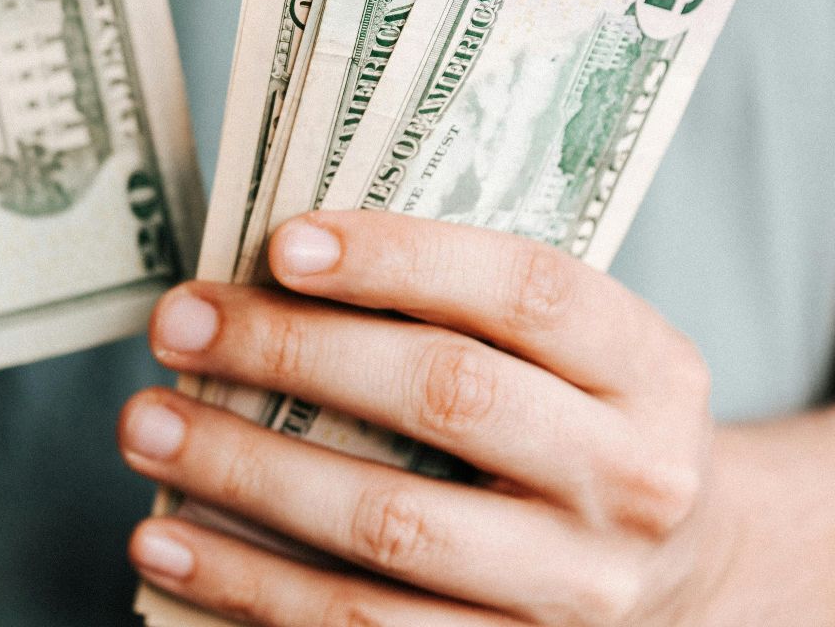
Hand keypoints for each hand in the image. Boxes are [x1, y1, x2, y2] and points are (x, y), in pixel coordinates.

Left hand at [120, 210, 722, 624]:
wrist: (688, 574)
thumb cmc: (583, 426)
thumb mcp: (582, 355)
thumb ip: (470, 306)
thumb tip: (273, 267)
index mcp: (652, 371)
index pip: (528, 290)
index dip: (402, 258)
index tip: (281, 243)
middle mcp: (631, 481)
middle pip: (447, 398)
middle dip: (293, 354)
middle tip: (178, 324)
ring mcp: (575, 591)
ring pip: (390, 529)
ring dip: (245, 473)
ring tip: (146, 426)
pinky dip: (249, 587)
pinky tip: (168, 540)